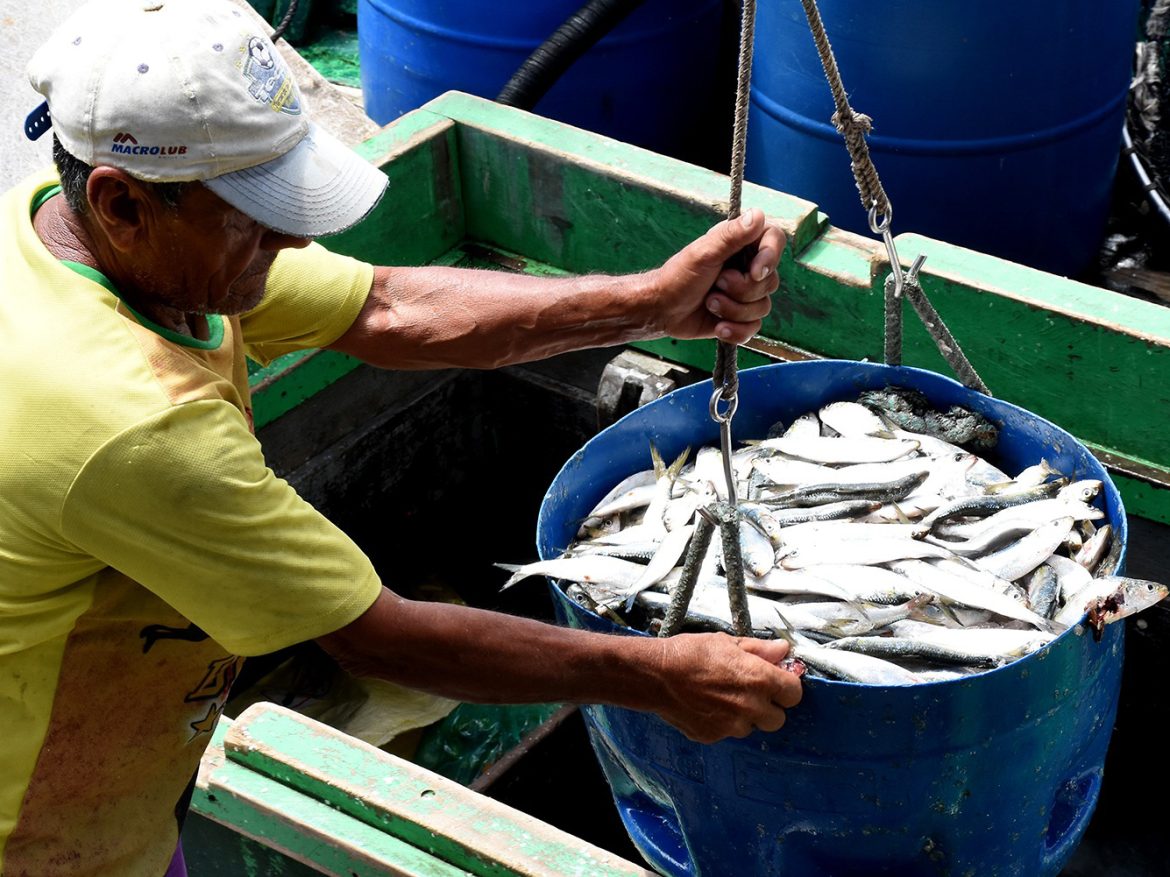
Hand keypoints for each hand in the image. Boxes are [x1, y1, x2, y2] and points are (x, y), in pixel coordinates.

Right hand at [648, 632, 802, 743]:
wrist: (655, 676)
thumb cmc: (689, 654)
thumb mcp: (726, 642)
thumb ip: (760, 650)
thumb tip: (782, 650)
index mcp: (759, 679)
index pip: (794, 693)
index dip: (787, 687)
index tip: (778, 681)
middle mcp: (750, 707)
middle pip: (778, 719)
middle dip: (769, 707)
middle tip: (751, 692)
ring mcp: (731, 726)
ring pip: (751, 727)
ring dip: (745, 716)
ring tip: (722, 697)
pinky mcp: (713, 737)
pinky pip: (727, 733)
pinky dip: (722, 722)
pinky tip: (706, 705)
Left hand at [649, 209, 784, 344]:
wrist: (663, 310)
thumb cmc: (678, 276)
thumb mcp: (703, 253)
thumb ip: (731, 236)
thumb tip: (757, 215)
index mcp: (742, 244)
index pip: (774, 240)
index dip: (770, 257)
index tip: (754, 272)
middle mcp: (749, 266)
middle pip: (770, 281)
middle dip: (741, 290)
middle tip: (716, 285)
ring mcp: (747, 293)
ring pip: (763, 307)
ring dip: (733, 310)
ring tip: (709, 304)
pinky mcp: (742, 316)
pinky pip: (754, 327)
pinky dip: (735, 330)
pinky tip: (718, 326)